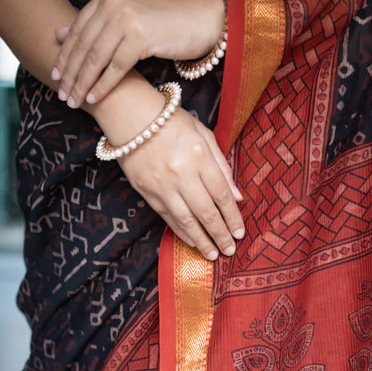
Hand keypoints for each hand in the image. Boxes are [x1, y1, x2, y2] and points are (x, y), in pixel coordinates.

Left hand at [51, 0, 225, 107]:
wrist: (204, 19)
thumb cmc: (168, 21)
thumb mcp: (127, 15)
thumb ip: (95, 22)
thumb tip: (58, 33)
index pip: (78, 28)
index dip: (65, 54)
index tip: (56, 75)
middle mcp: (114, 1)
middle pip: (84, 44)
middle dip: (70, 73)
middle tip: (62, 94)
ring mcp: (127, 18)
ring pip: (96, 58)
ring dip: (82, 82)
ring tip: (74, 100)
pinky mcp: (141, 36)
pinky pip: (115, 67)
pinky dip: (102, 85)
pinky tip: (94, 97)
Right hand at [111, 93, 244, 260]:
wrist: (131, 117)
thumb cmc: (172, 122)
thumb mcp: (204, 134)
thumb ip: (222, 165)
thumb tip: (236, 196)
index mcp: (199, 156)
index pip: (221, 194)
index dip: (232, 216)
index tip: (240, 232)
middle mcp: (182, 173)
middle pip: (206, 212)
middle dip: (220, 234)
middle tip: (230, 250)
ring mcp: (162, 185)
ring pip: (186, 220)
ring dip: (202, 240)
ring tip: (213, 254)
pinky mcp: (147, 192)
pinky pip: (167, 217)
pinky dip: (181, 232)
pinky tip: (192, 241)